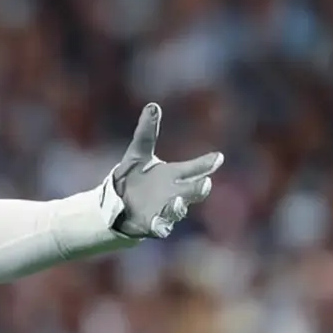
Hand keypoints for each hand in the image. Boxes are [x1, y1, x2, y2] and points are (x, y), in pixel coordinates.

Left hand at [109, 103, 221, 238]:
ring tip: (178, 200)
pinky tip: (158, 222)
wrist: (114, 202)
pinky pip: (160, 227)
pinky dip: (161, 225)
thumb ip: (146, 132)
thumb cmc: (132, 178)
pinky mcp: (152, 224)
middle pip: (193, 190)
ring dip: (179, 206)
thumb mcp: (137, 154)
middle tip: (205, 183)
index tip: (217, 157)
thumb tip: (152, 106)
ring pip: (178, 210)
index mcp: (173, 175)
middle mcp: (174, 193)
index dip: (206, 163)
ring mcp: (165, 210)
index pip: (195, 168)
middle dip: (200, 187)